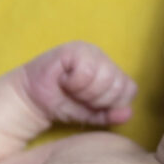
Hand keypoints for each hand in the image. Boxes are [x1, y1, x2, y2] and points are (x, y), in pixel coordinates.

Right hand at [22, 41, 136, 126]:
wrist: (33, 100)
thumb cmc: (64, 103)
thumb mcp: (92, 114)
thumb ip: (111, 114)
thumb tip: (128, 113)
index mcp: (113, 72)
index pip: (130, 89)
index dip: (112, 103)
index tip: (93, 104)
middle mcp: (105, 59)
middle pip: (118, 85)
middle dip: (98, 100)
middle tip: (80, 97)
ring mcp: (91, 51)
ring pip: (104, 78)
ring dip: (85, 92)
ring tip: (71, 89)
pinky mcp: (75, 49)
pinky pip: (86, 71)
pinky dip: (75, 84)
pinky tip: (64, 80)